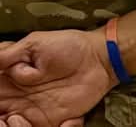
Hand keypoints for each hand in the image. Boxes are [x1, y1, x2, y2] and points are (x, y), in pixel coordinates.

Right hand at [0, 30, 115, 126]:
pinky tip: (67, 121)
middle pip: (0, 121)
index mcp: (7, 84)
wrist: (99, 57)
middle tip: (7, 117)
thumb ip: (9, 54)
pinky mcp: (55, 123)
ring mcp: (35, 115)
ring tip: (20, 119)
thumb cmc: (68, 46)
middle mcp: (17, 103)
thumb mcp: (35, 44)